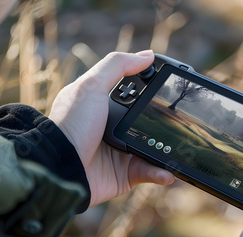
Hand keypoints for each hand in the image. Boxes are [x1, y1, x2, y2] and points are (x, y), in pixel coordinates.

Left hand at [49, 51, 174, 207]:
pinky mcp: (125, 175)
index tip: (172, 88)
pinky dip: (161, 172)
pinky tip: (167, 172)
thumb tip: (148, 55)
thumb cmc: (71, 124)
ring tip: (179, 151)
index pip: (137, 96)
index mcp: (106, 107)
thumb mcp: (91, 86)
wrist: (60, 167)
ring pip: (155, 149)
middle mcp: (115, 129)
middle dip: (166, 124)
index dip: (154, 92)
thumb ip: (118, 66)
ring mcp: (121, 152)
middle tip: (182, 123)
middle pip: (149, 123)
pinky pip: (149, 172)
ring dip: (168, 151)